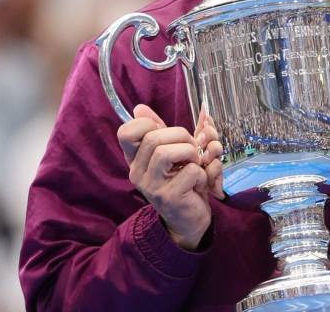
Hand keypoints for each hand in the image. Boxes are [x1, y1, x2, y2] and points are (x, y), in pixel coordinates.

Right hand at [117, 105, 223, 249]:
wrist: (189, 220)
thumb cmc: (183, 181)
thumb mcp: (172, 153)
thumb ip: (160, 130)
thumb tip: (140, 108)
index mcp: (136, 159)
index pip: (126, 132)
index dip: (147, 123)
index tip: (164, 130)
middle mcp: (137, 173)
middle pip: (153, 137)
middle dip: (181, 136)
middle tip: (192, 147)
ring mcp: (151, 186)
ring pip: (167, 152)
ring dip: (191, 152)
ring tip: (196, 163)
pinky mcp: (169, 197)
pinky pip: (190, 171)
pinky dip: (203, 173)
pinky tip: (201, 183)